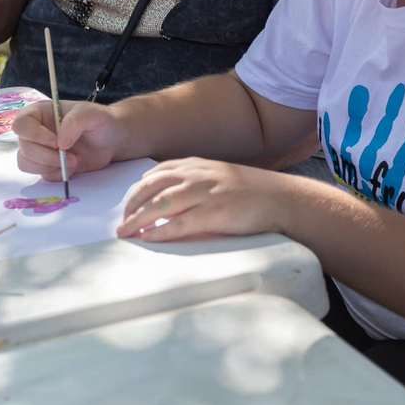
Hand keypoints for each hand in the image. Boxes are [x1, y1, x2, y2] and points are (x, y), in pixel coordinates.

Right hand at [13, 101, 128, 178]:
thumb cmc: (101, 121)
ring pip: (27, 163)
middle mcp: (35, 132)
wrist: (112, 140)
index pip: (21, 124)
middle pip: (24, 148)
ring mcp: (40, 150)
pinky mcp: (47, 166)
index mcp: (39, 113)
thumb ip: (74, 122)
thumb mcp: (92, 113)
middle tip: (72, 157)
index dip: (35, 136)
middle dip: (47, 156)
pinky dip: (56, 174)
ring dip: (50, 166)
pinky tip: (72, 168)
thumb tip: (60, 143)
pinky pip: (41, 175)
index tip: (57, 142)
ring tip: (74, 162)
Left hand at [117, 158, 293, 241]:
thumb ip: (197, 181)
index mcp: (199, 165)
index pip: (159, 172)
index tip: (128, 202)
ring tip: (125, 232)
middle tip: (121, 221)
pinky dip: (159, 232)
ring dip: (138, 219)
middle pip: (153, 186)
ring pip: (160, 204)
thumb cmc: (254, 192)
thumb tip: (170, 198)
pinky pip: (179, 223)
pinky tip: (147, 239)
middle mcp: (198, 175)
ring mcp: (206, 193)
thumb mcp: (221, 177)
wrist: (283, 199)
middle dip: (132, 204)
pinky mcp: (214, 214)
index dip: (139, 188)